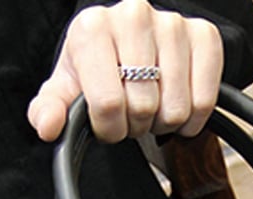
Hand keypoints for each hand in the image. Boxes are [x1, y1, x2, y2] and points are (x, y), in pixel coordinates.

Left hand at [27, 0, 223, 142]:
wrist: (134, 42)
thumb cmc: (100, 66)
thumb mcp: (69, 87)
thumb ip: (49, 109)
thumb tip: (48, 127)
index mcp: (93, 26)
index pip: (107, 103)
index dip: (109, 129)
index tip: (109, 124)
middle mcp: (133, 15)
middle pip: (143, 107)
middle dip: (137, 125)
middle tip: (133, 114)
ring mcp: (172, 23)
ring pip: (175, 109)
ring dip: (165, 123)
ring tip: (155, 108)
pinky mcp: (204, 36)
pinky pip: (204, 101)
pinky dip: (193, 119)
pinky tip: (179, 105)